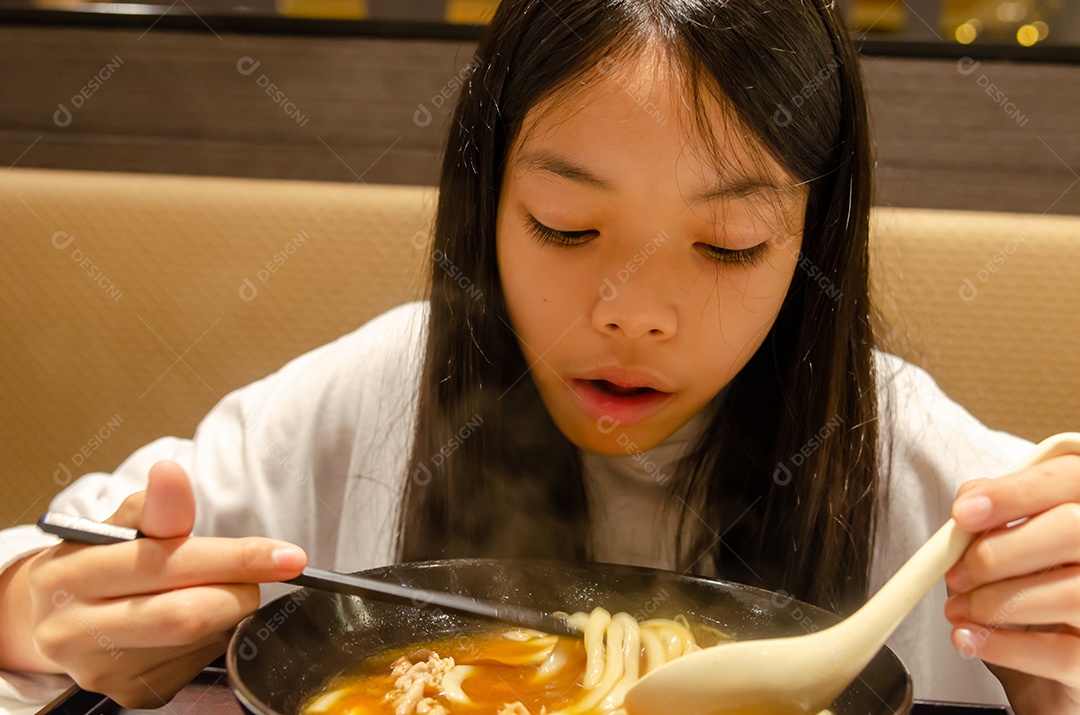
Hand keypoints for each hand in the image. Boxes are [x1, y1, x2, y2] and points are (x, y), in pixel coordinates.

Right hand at [10, 461, 306, 706]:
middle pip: (187, 615)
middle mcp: (75, 631)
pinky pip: (197, 664)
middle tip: (262, 572)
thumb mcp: (117, 526)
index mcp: (68, 575)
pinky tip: (197, 621)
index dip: (234, 558)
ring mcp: (102, 671)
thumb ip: (155, 506)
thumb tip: (171, 473)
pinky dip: (213, 637)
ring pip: (200, 641)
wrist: (55, 619)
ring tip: (214, 589)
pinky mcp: (130, 694)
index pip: (166, 565)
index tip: (286, 555)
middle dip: (240, 590)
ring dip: (228, 611)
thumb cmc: (97, 563)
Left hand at [945, 452, 1079, 713]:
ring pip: (1069, 594)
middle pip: (1071, 531)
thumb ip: (1002, 508)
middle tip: (957, 573)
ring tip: (959, 608)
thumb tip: (972, 500)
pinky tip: (969, 636)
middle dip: (998, 552)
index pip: (1070, 478)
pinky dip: (1003, 645)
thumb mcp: (1019, 536)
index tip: (964, 513)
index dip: (1015, 492)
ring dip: (994, 601)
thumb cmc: (1035, 584)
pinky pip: (1059, 652)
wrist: (1052, 658)